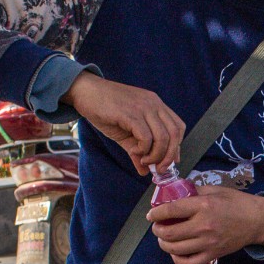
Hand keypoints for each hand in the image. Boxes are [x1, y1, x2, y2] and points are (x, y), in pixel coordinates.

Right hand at [66, 71, 183, 171]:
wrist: (85, 91)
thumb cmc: (105, 110)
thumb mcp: (125, 134)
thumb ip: (137, 151)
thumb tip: (145, 172)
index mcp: (156, 105)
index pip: (178, 127)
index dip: (176, 147)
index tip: (168, 162)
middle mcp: (153, 104)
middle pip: (174, 134)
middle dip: (168, 156)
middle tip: (158, 169)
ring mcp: (143, 107)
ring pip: (162, 137)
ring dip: (155, 155)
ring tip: (144, 160)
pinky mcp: (130, 113)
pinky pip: (146, 136)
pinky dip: (143, 149)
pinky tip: (134, 151)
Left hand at [147, 186, 263, 263]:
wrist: (257, 220)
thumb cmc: (236, 203)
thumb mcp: (215, 190)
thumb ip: (194, 191)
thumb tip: (175, 193)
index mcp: (203, 206)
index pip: (171, 210)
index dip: (156, 213)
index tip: (151, 215)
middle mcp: (204, 225)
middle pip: (170, 232)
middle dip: (158, 230)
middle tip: (157, 227)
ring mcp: (208, 242)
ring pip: (176, 249)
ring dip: (164, 244)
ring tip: (164, 239)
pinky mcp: (214, 254)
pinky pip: (190, 262)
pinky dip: (178, 260)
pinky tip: (175, 253)